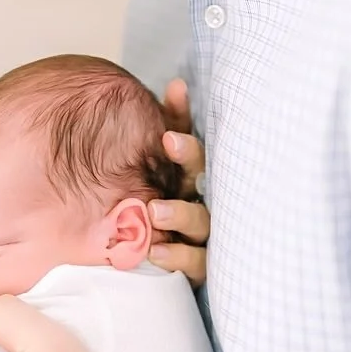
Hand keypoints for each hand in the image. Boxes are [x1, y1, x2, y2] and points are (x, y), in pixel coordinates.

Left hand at [149, 79, 209, 285]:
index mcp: (194, 178)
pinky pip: (195, 264)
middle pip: (206, 179)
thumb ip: (167, 127)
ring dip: (182, 215)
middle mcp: (205, 203)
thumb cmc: (156, 205)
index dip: (188, 128)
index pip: (196, 150)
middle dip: (190, 159)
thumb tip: (179, 84)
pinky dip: (178, 256)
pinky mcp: (198, 268)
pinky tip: (155, 251)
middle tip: (170, 141)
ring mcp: (204, 237)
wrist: (144, 259)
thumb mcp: (155, 167)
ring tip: (155, 211)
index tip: (169, 116)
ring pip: (204, 225)